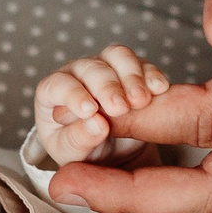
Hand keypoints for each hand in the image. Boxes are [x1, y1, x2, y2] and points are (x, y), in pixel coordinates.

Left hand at [35, 44, 170, 166]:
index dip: (73, 95)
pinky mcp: (131, 72)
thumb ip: (79, 139)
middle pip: (91, 68)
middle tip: (120, 108)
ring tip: (141, 100)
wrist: (109, 156)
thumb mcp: (72, 154)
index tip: (90, 111)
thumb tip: (97, 124)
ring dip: (131, 76)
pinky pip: (142, 64)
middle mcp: (77, 75)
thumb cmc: (81, 152)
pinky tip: (159, 89)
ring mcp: (105, 69)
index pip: (58, 85)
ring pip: (117, 56)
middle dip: (107, 86)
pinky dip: (151, 74)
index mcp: (52, 94)